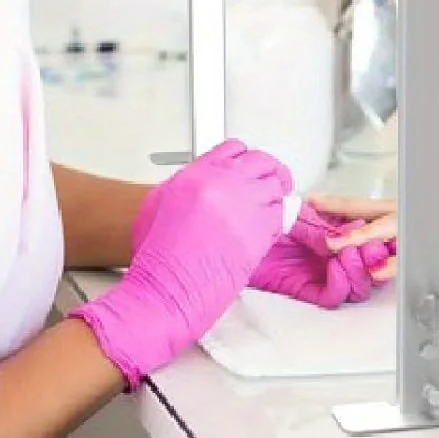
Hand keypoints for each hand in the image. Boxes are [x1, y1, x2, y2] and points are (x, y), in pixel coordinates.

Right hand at [72, 139, 289, 387]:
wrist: (167, 289)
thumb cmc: (158, 259)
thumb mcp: (156, 206)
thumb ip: (183, 187)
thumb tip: (200, 187)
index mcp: (195, 175)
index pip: (232, 148)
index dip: (243, 158)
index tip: (247, 167)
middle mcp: (222, 183)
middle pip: (261, 160)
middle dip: (268, 170)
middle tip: (271, 180)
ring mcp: (243, 204)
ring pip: (276, 185)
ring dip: (276, 195)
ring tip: (273, 204)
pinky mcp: (259, 230)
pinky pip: (281, 214)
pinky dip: (279, 219)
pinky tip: (271, 227)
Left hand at [247, 204, 391, 307]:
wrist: (224, 232)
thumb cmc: (252, 219)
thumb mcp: (291, 213)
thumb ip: (319, 222)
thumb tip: (349, 228)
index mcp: (325, 235)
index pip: (359, 242)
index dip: (372, 240)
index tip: (375, 231)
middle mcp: (324, 257)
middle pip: (363, 268)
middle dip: (372, 258)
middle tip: (373, 247)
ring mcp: (315, 274)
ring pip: (352, 285)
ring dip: (359, 270)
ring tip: (354, 254)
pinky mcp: (301, 290)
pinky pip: (330, 296)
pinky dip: (339, 284)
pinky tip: (336, 266)